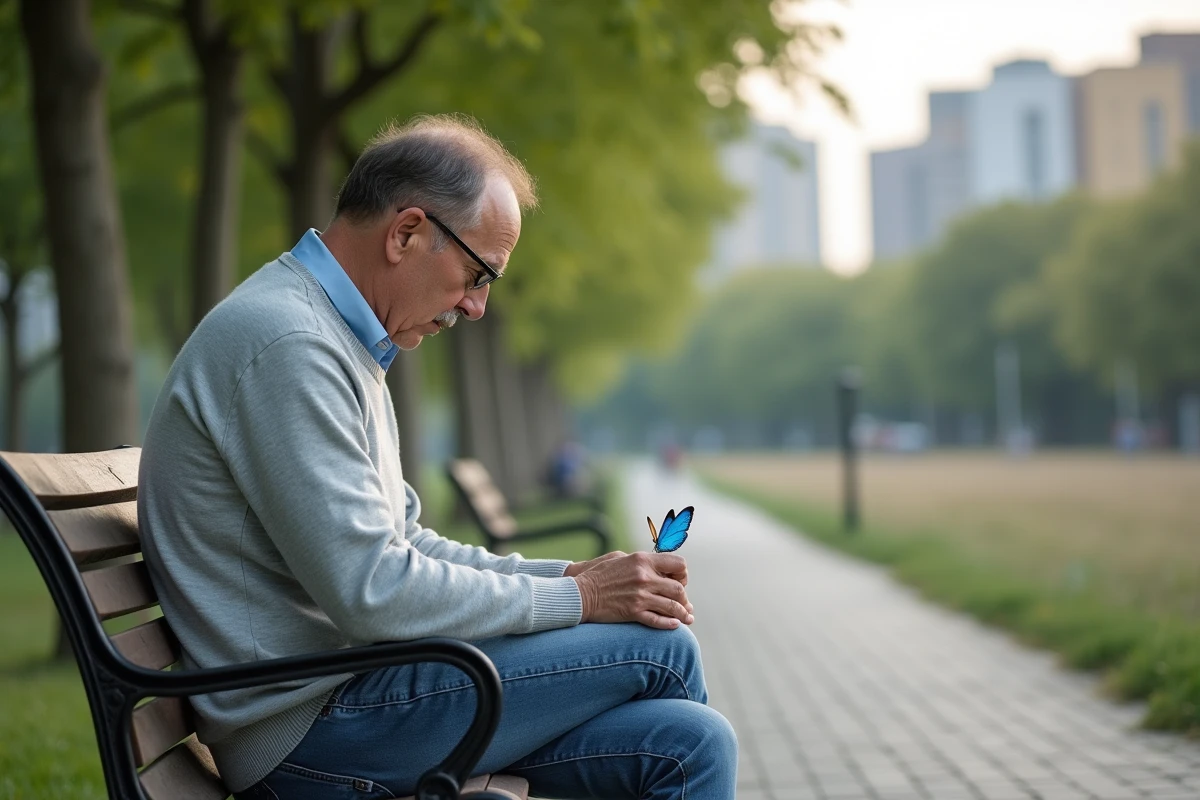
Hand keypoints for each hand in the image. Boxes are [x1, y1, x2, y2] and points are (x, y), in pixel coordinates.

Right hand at [573, 552, 693, 629]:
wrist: (580, 593)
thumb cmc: (598, 573)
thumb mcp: (620, 558)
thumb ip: (640, 561)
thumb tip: (657, 567)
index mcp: (643, 560)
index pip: (678, 564)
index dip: (682, 574)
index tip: (678, 581)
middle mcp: (644, 577)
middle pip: (678, 589)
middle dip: (684, 598)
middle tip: (683, 603)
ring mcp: (640, 596)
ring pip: (672, 607)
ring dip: (682, 613)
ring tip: (687, 618)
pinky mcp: (633, 612)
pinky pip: (658, 620)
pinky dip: (670, 624)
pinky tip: (675, 625)